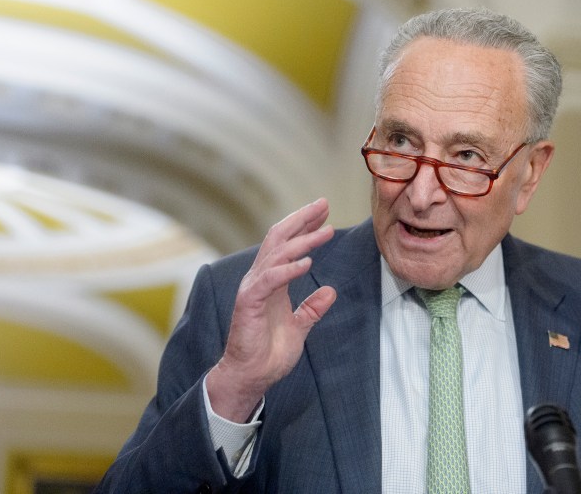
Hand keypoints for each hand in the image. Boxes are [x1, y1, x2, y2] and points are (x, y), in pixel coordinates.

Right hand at [206, 198, 336, 421]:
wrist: (250, 376)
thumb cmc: (269, 353)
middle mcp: (261, 279)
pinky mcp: (250, 303)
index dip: (305, 226)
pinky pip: (270, 280)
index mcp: (272, 281)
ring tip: (326, 231)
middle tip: (323, 204)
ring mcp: (253, 289)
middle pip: (279, 238)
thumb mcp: (300, 327)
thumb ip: (312, 308)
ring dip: (303, 240)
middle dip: (302, 219)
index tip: (325, 213)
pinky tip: (307, 263)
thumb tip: (330, 291)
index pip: (287, 244)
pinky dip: (288, 269)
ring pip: (276, 254)